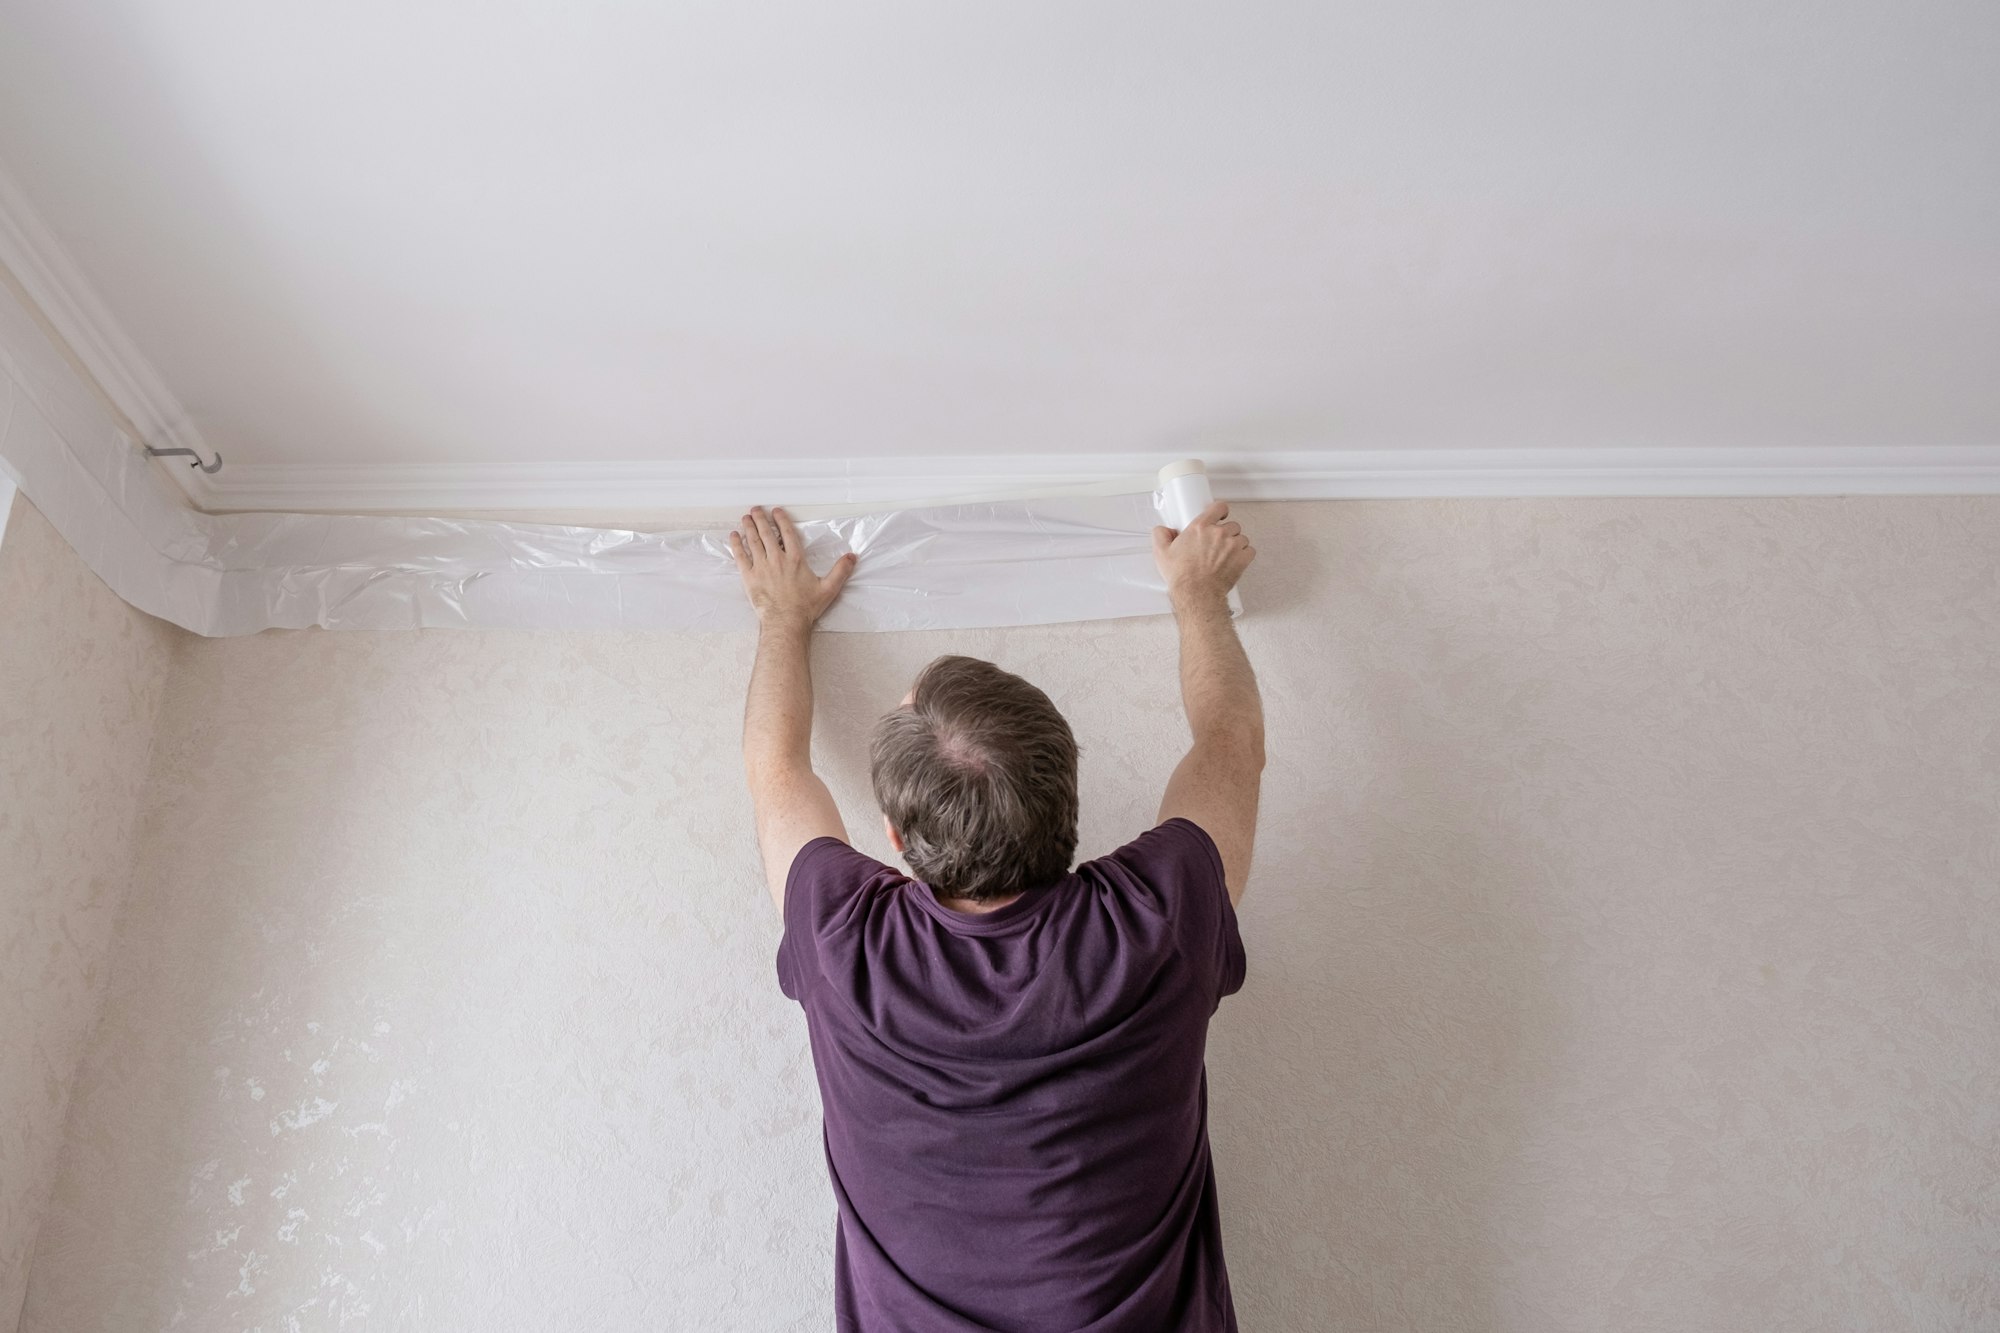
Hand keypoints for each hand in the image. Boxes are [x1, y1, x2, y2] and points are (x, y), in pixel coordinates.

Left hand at [729, 505, 857, 627]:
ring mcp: (762, 567)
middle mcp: (777, 559)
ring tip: (746, 518)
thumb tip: (852, 557)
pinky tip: (734, 536)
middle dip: (761, 519)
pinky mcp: (750, 577)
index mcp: (795, 559)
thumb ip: (841, 570)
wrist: (786, 621)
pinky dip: (737, 544)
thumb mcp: (829, 588)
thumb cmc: (805, 607)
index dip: (781, 519)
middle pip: (767, 533)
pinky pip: (740, 556)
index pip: (787, 532)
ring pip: (753, 541)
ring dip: (749, 527)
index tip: (776, 511)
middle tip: (756, 509)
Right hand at [1153, 500, 1254, 605]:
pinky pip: (1249, 551)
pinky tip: (1235, 560)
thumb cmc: (1183, 576)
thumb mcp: (1162, 553)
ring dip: (1235, 544)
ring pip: (1241, 538)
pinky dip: (1244, 555)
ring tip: (1225, 554)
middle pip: (1231, 525)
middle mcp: (1218, 533)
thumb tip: (1163, 530)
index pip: (1218, 507)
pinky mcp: (1242, 558)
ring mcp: (1232, 545)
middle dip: (1225, 533)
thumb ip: (1161, 535)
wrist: (1196, 594)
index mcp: (1200, 527)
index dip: (1220, 511)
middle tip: (1217, 543)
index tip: (1219, 515)